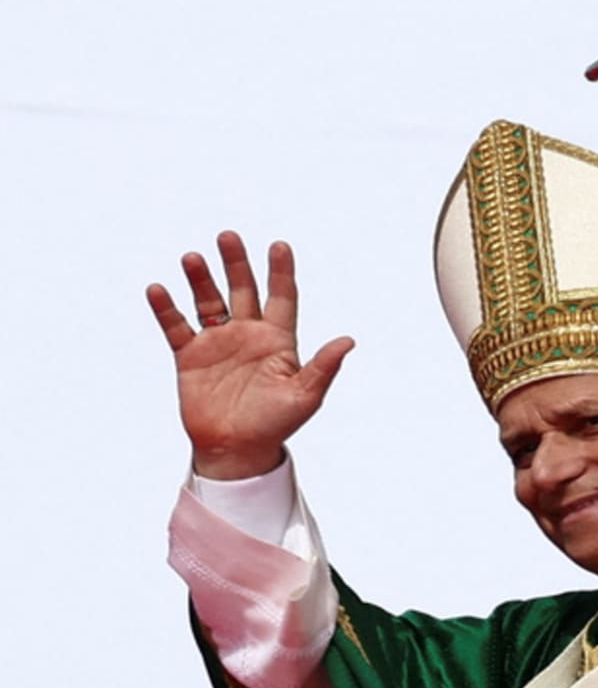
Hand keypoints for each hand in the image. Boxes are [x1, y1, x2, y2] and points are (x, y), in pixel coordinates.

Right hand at [146, 231, 354, 478]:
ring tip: (193, 258)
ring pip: (208, 300)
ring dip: (200, 279)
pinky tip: (158, 289)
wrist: (237, 450)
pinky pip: (176, 326)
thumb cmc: (275, 425)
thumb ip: (323, 367)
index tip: (280, 246)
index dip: (281, 272)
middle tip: (228, 237)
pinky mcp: (190, 356)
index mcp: (278, 340)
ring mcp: (218, 342)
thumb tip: (349, 340)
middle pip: (242, 289)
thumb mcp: (305, 396)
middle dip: (236, 263)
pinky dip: (166, 308)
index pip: (282, 297)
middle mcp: (248, 334)